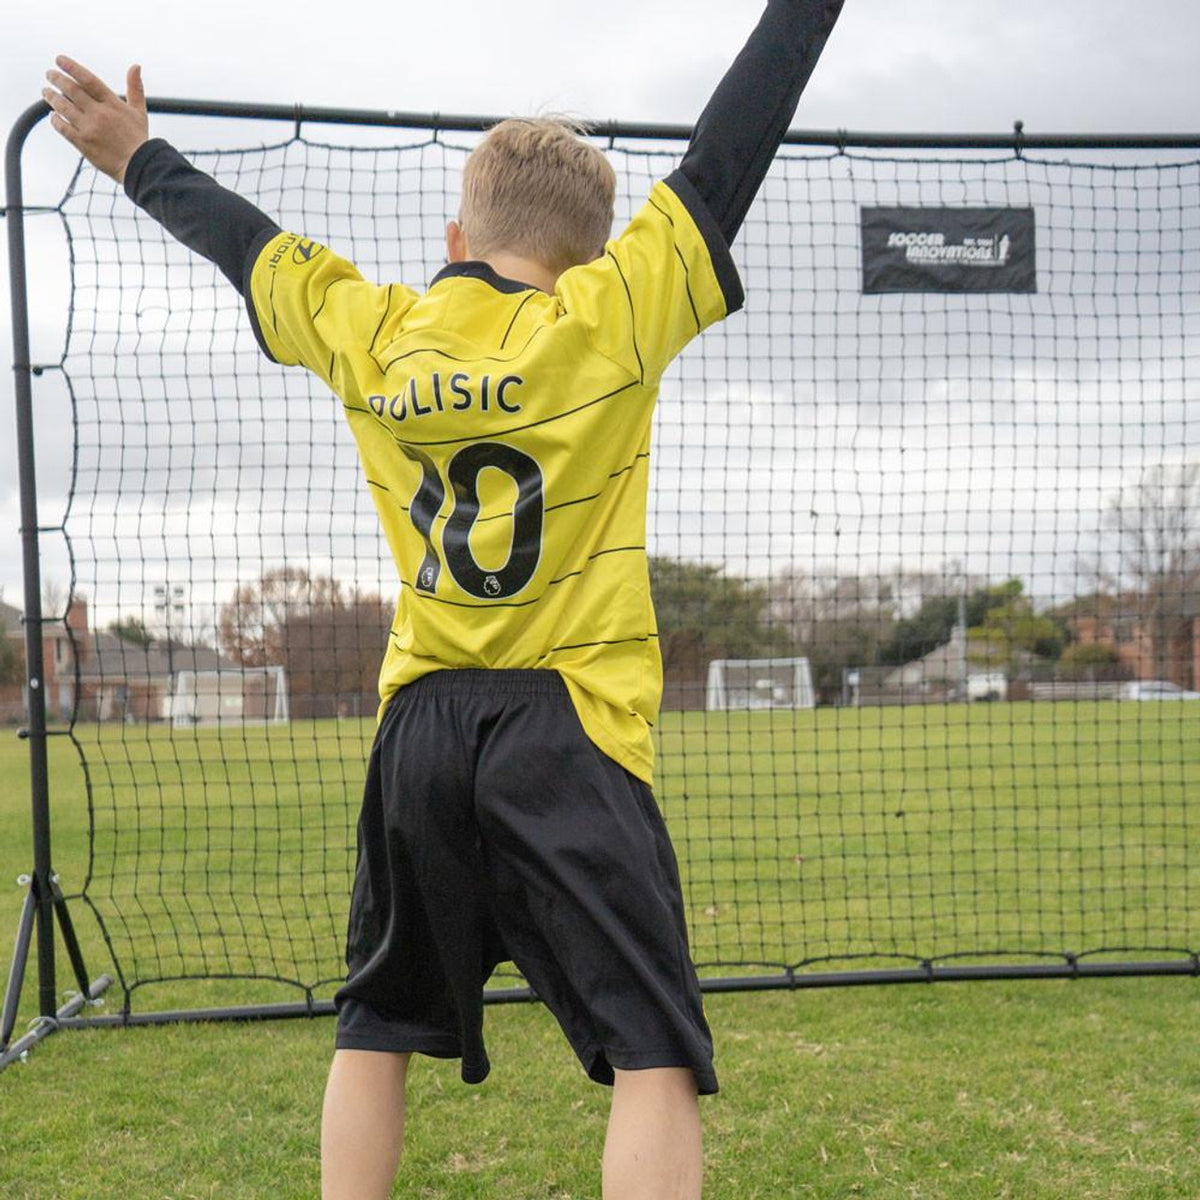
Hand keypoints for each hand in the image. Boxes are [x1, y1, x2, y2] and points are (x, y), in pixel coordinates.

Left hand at [43, 57, 148, 183]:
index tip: (59, 60)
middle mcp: (100, 114)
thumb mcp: (139, 112)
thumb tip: (136, 66)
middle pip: (71, 90)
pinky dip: (55, 119)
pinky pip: (63, 128)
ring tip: (46, 92)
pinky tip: (54, 115)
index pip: (88, 80)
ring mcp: (90, 129)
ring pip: (63, 107)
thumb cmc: (139, 139)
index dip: (71, 67)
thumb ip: (135, 88)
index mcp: (113, 104)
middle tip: (49, 74)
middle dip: (57, 79)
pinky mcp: (83, 144)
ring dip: (51, 97)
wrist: (139, 168)